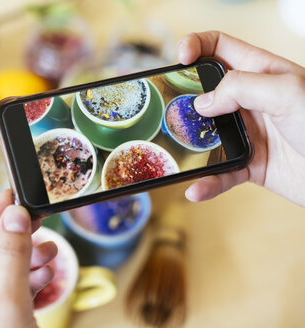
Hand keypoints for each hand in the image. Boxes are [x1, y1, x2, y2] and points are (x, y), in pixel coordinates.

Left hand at [0, 190, 57, 327]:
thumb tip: (14, 215)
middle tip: (33, 218)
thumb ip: (11, 258)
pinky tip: (46, 272)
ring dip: (27, 260)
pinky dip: (29, 282)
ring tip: (49, 250)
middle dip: (11, 239)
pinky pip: (11, 296)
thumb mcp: (7, 306)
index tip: (7, 197)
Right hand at [178, 31, 304, 206]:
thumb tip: (203, 103)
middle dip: (182, 99)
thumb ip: (241, 87)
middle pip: (203, 92)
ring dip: (189, 146)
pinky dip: (207, 182)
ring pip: (205, 135)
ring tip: (178, 154)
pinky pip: (220, 172)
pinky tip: (197, 188)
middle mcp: (250, 101)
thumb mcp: (287, 92)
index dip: (196, 46)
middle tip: (171, 110)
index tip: (179, 59)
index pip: (220, 47)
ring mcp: (247, 133)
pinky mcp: (248, 163)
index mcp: (260, 73)